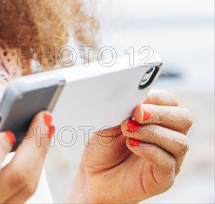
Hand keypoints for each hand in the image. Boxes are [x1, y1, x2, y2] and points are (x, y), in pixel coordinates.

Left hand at [69, 89, 192, 202]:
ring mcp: (169, 159)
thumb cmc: (102, 148)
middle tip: (137, 114)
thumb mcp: (108, 123)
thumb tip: (133, 99)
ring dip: (152, 132)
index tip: (136, 101)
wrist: (92, 177)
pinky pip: (168, 163)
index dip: (156, 98)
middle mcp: (168, 137)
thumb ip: (121, 110)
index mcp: (157, 120)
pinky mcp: (164, 179)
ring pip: (180, 142)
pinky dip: (150, 150)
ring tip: (127, 131)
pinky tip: (132, 145)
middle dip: (160, 113)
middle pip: (184, 119)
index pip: (171, 102)